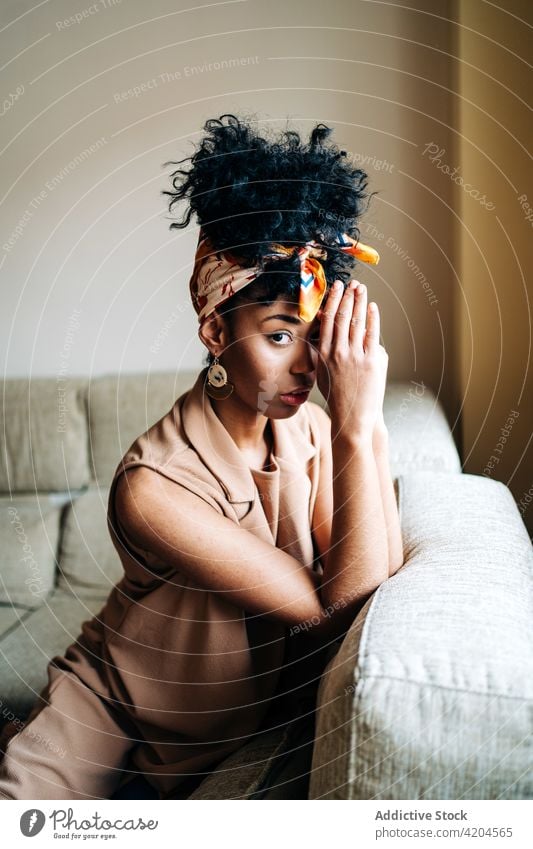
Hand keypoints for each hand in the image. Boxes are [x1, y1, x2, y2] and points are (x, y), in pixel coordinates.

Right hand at [316, 279, 388, 439]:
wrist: (352, 417)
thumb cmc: (337, 396)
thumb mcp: (323, 373)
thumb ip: (323, 352)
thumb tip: (326, 332)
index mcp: (324, 355)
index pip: (327, 320)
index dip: (333, 301)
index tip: (337, 288)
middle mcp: (338, 353)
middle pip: (342, 317)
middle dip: (347, 297)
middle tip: (352, 283)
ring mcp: (355, 357)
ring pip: (356, 322)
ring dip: (359, 302)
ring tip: (361, 289)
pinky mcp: (371, 362)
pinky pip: (372, 334)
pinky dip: (372, 318)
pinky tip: (372, 307)